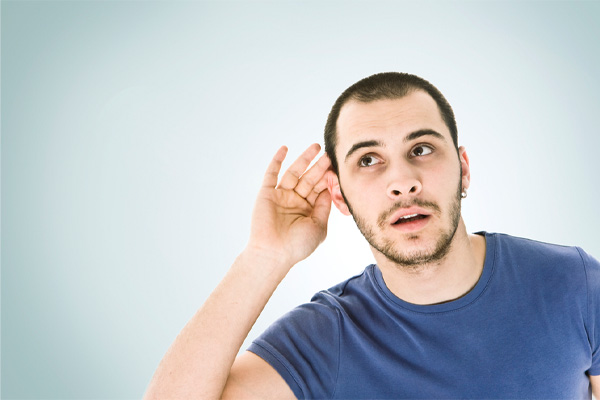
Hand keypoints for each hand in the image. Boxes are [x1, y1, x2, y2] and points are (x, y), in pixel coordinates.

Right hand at [246, 143, 331, 267]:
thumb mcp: (319, 226)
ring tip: (316, 147)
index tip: (338, 167)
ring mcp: (281, 196)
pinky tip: (285, 148)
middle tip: (329, 154)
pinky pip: (272, 174)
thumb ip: (324, 206)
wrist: (273, 254)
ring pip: (294, 173)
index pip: (320, 188)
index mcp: (308, 209)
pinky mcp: (267, 193)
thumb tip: (330, 188)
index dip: (328, 178)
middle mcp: (295, 201)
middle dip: (319, 166)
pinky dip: (277, 160)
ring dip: (304, 159)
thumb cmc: (298, 245)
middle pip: (309, 178)